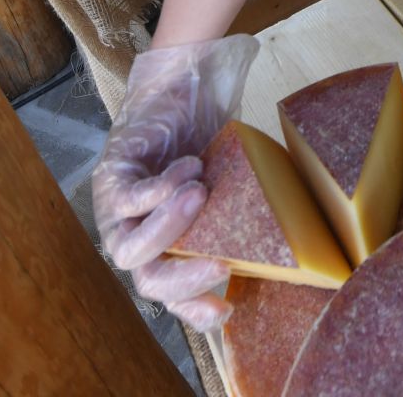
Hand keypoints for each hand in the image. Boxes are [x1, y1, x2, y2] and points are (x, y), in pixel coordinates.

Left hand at [91, 36, 259, 331]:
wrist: (179, 89)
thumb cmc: (206, 142)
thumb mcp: (227, 188)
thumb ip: (235, 219)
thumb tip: (293, 241)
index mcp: (165, 248)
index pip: (174, 296)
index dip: (196, 312)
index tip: (227, 308)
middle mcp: (136, 238)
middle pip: (148, 283)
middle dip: (185, 281)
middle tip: (222, 264)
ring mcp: (116, 212)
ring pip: (128, 250)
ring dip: (168, 229)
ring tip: (202, 196)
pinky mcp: (109, 179)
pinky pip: (130, 199)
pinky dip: (162, 187)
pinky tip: (191, 166)